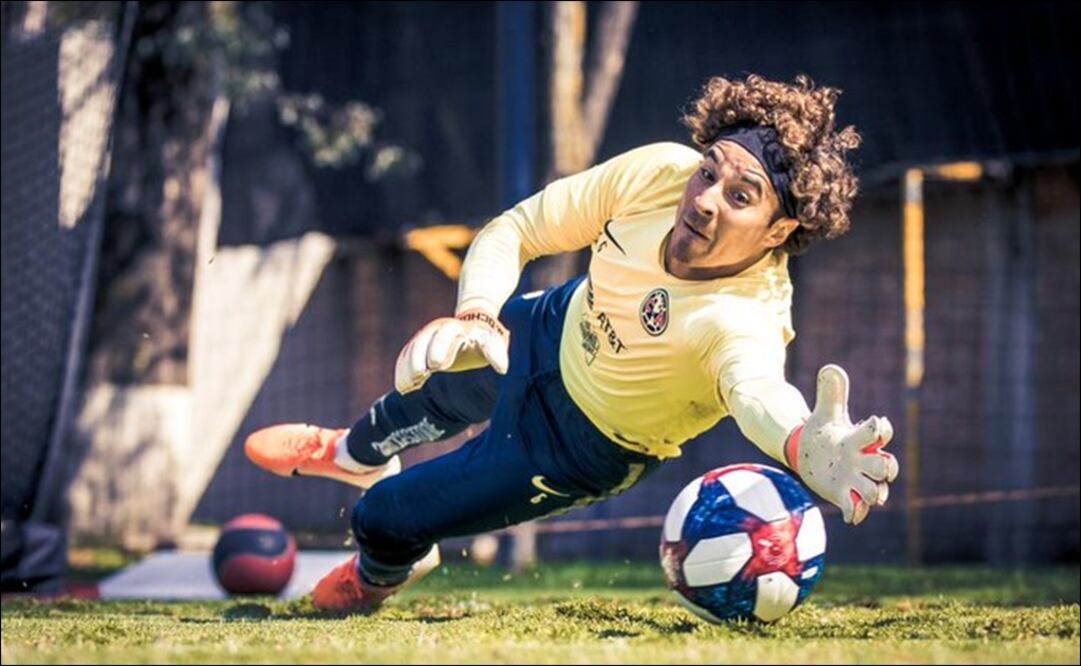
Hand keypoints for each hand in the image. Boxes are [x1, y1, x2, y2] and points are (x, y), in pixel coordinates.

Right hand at [394, 308, 509, 393]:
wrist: (471, 326)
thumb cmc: (484, 338)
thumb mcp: (493, 343)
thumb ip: (496, 353)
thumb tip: (502, 368)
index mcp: (457, 328)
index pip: (446, 334)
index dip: (438, 348)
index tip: (436, 366)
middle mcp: (438, 329)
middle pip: (423, 340)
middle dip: (418, 357)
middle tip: (420, 375)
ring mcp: (426, 337)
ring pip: (412, 349)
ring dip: (407, 367)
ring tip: (407, 387)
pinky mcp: (418, 347)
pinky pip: (406, 356)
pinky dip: (402, 371)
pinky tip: (403, 387)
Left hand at [784, 364, 897, 524]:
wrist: (810, 453)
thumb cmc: (824, 431)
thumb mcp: (826, 412)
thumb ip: (831, 392)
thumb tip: (831, 369)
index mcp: (860, 438)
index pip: (879, 434)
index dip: (881, 430)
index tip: (878, 423)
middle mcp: (863, 460)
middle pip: (886, 466)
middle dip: (887, 468)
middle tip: (882, 467)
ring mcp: (855, 479)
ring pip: (875, 490)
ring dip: (874, 493)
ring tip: (869, 496)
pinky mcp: (843, 494)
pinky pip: (856, 507)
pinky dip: (856, 512)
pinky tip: (852, 515)